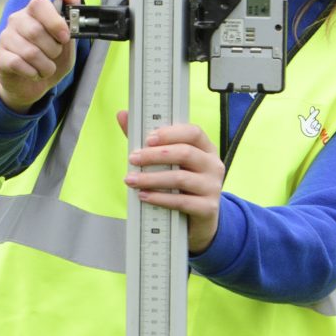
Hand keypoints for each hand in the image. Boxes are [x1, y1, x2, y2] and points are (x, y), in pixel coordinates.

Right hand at [0, 0, 80, 111]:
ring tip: (46, 69)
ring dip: (45, 66)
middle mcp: (16, 21)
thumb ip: (70, 16)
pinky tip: (33, 74)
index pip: (39, 3)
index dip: (54, 21)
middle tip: (54, 56)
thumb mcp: (67, 40)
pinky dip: (32, 73)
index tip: (65, 37)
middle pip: (35, 31)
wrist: (33, 85)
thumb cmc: (51, 58)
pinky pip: (17, 63)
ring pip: (29, 52)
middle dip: (53, 49)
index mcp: (34, 12)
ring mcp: (5, 38)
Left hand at [118, 111, 222, 253]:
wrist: (199, 220)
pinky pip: (181, 201)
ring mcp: (213, 187)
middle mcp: (213, 165)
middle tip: (132, 159)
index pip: (193, 132)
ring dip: (151, 178)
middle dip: (155, 155)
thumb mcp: (168, 163)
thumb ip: (147, 141)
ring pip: (180, 178)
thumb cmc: (180, 186)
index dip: (170, 133)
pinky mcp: (208, 208)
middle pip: (185, 153)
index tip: (147, 138)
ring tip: (130, 180)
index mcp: (205, 148)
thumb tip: (123, 115)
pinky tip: (143, 196)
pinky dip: (159, 198)